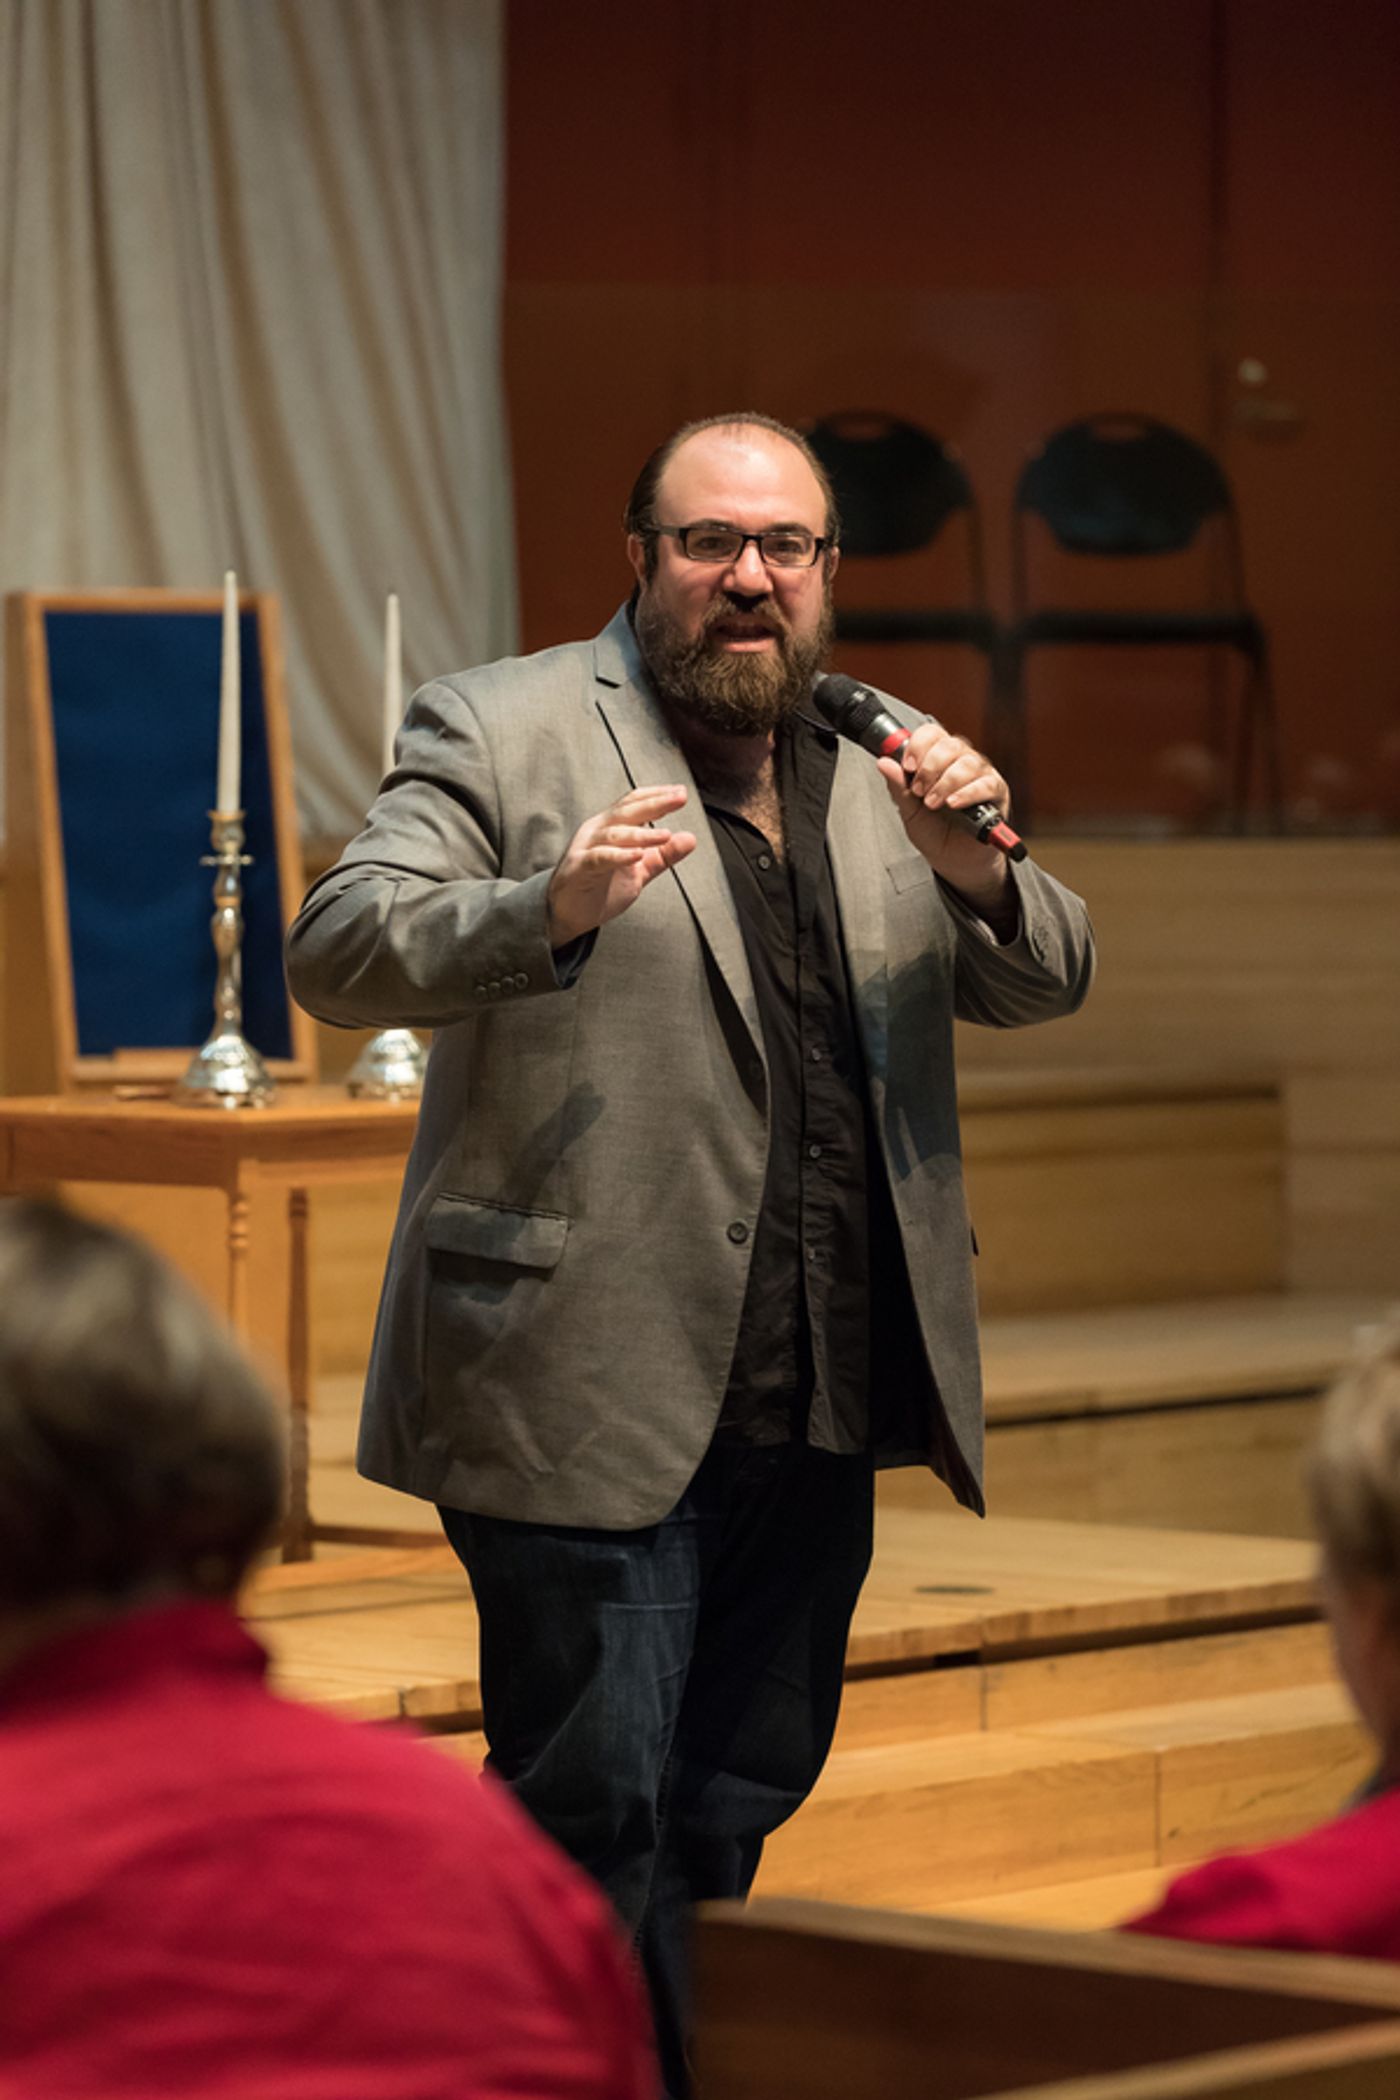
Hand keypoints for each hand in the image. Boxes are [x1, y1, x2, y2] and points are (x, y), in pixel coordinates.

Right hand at [546, 784, 696, 946]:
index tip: (680, 793)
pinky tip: (637, 855)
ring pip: (615, 834)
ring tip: (665, 835)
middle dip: (655, 804)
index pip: (633, 803)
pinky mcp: (578, 868)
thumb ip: (663, 856)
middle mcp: (597, 831)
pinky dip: (619, 855)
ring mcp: (585, 848)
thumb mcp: (639, 871)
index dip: (657, 795)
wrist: (567, 914)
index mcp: (610, 827)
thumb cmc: (599, 887)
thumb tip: (690, 839)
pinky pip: (599, 858)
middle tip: (678, 799)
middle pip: (627, 811)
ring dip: (642, 834)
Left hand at [876, 721, 1012, 910]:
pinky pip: (986, 783)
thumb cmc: (935, 832)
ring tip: (933, 804)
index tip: (908, 767)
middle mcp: (962, 760)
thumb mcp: (909, 811)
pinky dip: (967, 793)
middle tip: (919, 792)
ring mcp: (981, 774)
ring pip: (967, 762)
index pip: (931, 733)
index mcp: (939, 759)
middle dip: (930, 768)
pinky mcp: (997, 791)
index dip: (918, 745)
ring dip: (946, 783)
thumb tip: (884, 762)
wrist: (955, 861)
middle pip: (949, 744)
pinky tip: (953, 804)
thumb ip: (899, 787)